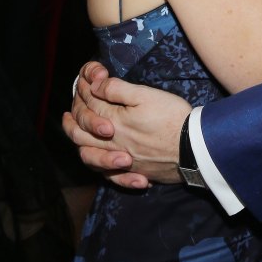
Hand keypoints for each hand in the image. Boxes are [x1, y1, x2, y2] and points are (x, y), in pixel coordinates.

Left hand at [63, 61, 191, 185]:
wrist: (194, 147)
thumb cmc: (171, 117)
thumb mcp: (145, 95)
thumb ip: (117, 90)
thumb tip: (95, 86)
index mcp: (114, 122)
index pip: (91, 107)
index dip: (85, 94)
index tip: (84, 84)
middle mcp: (114, 144)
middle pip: (83, 134)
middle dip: (72, 121)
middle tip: (67, 114)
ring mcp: (124, 161)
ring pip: (92, 157)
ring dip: (80, 146)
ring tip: (77, 139)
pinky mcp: (138, 172)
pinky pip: (115, 178)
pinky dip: (109, 172)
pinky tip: (110, 167)